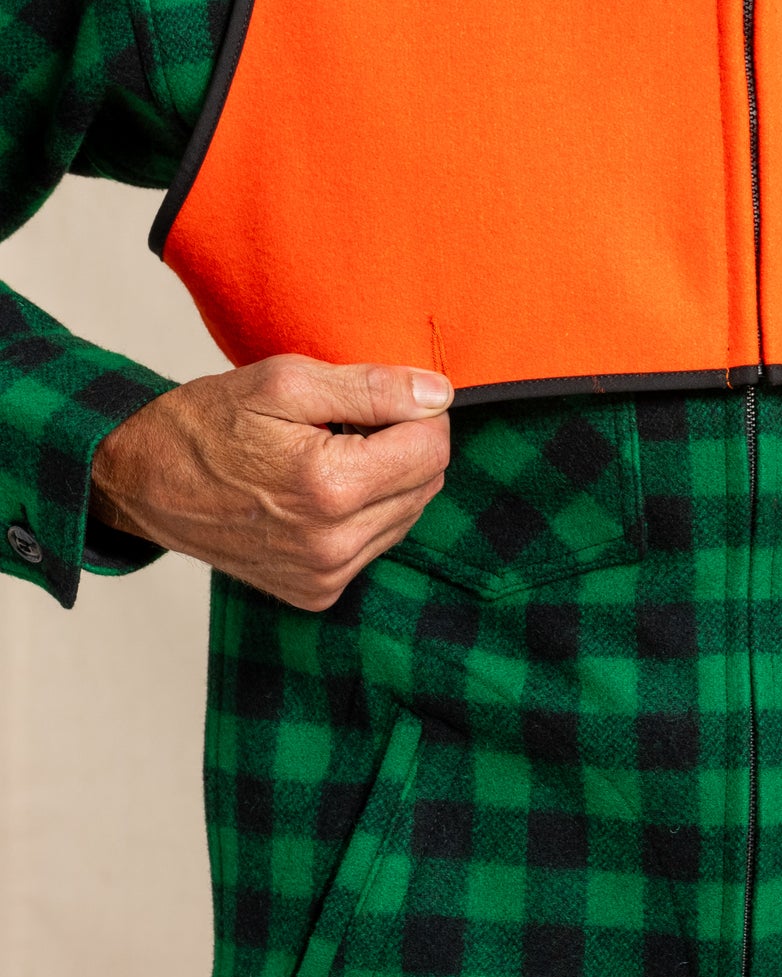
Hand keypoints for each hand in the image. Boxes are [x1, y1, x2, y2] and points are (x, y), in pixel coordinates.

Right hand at [90, 355, 452, 609]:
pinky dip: (365, 512)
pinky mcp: (316, 594)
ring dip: (387, 479)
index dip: (417, 412)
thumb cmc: (210, 423)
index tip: (379, 400)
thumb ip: (373, 388)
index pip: (432, 446)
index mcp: (329, 487)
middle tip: (349, 425)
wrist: (145, 480)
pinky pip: (377, 543)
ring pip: (408, 514)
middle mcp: (332, 544)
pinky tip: (321, 491)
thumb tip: (440, 394)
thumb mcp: (287, 383)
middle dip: (404, 445)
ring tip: (330, 456)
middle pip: (427, 482)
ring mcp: (324, 577)